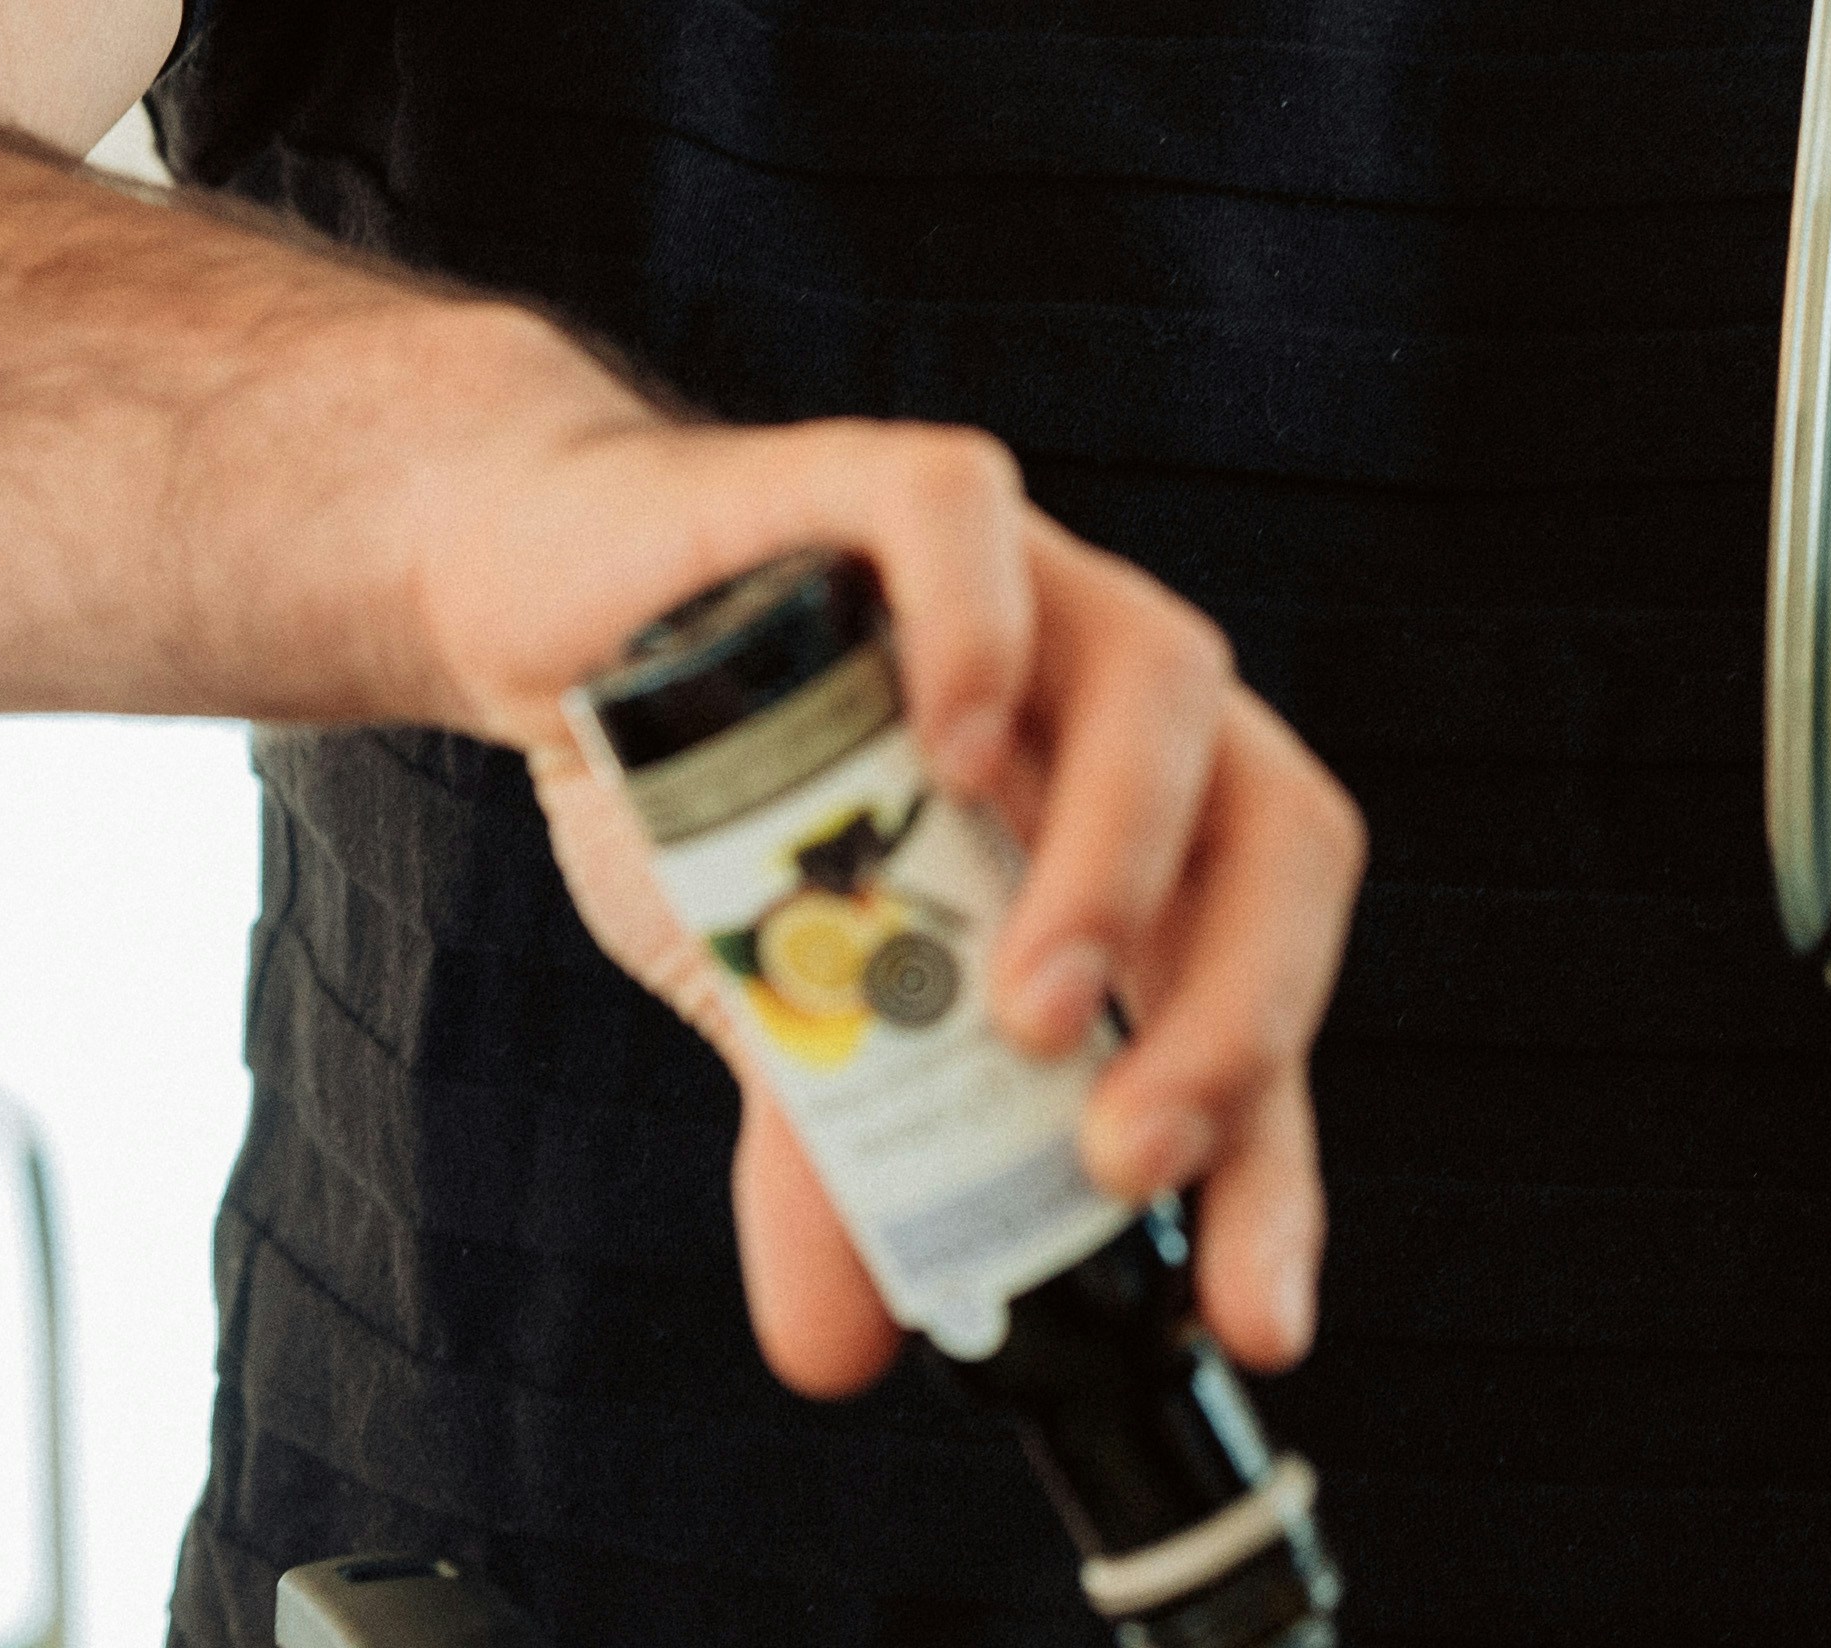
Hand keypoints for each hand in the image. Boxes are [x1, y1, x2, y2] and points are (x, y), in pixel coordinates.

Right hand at [405, 397, 1360, 1397]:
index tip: (1252, 1320)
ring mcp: (1015, 579)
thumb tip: (836, 1349)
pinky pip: (965, 508)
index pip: (1260, 989)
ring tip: (1032, 1005)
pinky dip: (981, 620)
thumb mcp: (778, 997)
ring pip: (1166, 671)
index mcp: (1123, 831)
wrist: (553, 600)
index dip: (1276, 1154)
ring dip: (1119, 855)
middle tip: (1126, 1155)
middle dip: (1238, 1009)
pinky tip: (947, 739)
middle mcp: (1106, 701)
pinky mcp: (871, 481)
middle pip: (1277, 826)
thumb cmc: (705, 783)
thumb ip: (833, 1146)